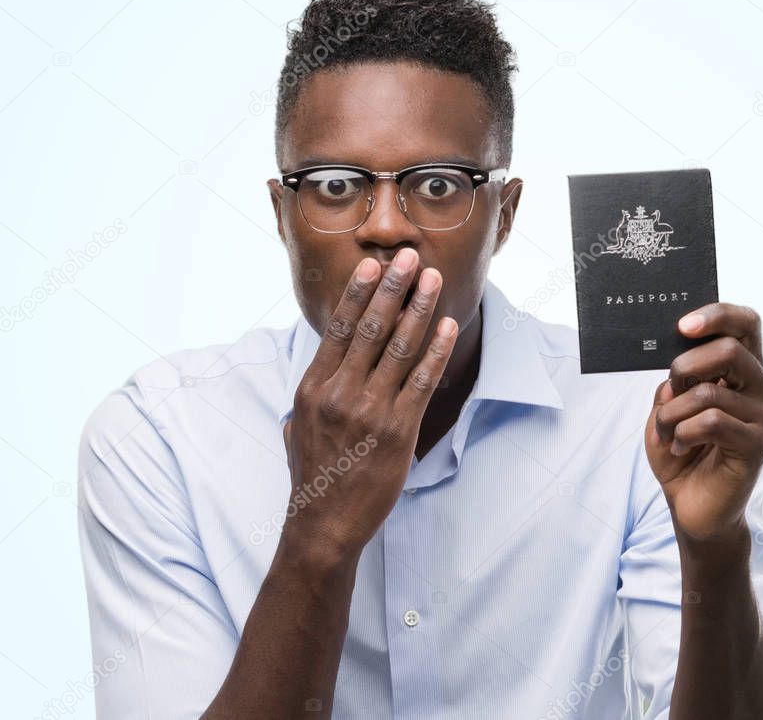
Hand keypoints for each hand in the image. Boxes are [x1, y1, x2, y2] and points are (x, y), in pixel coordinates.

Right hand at [280, 248, 456, 560]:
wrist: (323, 525)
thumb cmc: (312, 476)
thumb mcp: (296, 430)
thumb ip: (307, 397)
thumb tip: (317, 374)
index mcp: (313, 388)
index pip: (337, 329)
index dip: (358, 294)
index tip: (372, 266)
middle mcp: (340, 393)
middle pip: (370, 328)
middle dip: (393, 288)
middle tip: (409, 257)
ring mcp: (370, 411)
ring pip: (398, 347)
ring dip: (419, 309)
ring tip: (432, 281)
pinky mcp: (398, 431)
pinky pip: (422, 381)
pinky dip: (436, 350)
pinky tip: (447, 327)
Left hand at [644, 303, 762, 547]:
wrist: (691, 507)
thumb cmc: (683, 452)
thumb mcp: (668, 407)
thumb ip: (676, 381)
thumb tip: (677, 367)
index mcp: (747, 372)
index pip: (747, 324)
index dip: (717, 315)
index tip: (682, 325)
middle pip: (730, 350)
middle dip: (684, 367)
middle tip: (669, 392)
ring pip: (709, 392)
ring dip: (673, 413)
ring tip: (667, 433)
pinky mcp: (759, 445)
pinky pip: (711, 421)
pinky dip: (683, 432)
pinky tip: (680, 448)